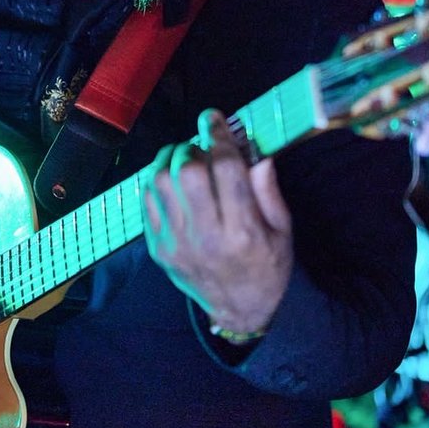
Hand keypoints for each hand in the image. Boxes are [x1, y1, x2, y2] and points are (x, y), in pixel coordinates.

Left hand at [142, 109, 293, 334]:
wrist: (240, 310)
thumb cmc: (268, 265)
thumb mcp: (283, 230)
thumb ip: (268, 191)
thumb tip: (254, 152)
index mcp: (242, 231)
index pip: (225, 169)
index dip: (219, 135)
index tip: (213, 117)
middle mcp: (205, 236)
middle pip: (186, 171)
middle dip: (192, 146)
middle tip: (201, 145)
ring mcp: (176, 243)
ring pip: (159, 182)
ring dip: (169, 160)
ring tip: (184, 158)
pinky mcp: (158, 248)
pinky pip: (146, 201)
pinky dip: (155, 181)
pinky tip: (171, 179)